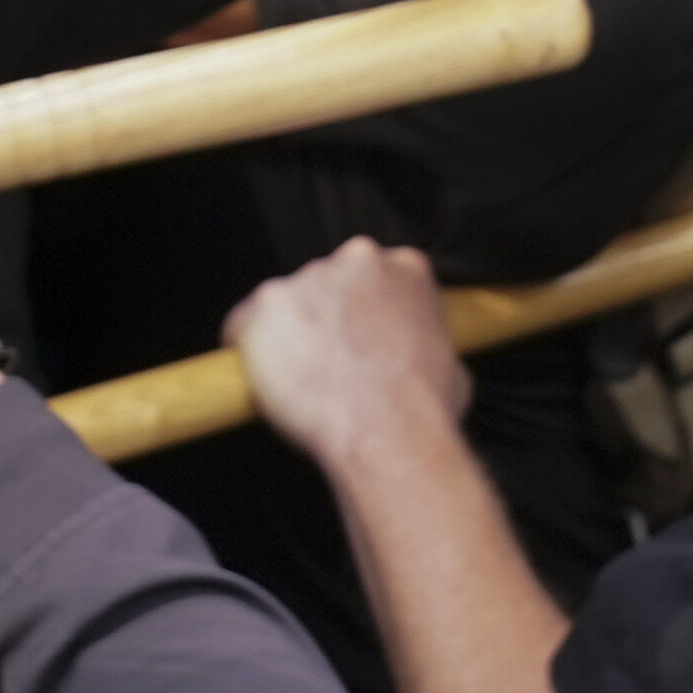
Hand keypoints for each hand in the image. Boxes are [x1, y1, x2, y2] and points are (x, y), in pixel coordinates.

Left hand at [224, 239, 466, 482]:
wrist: (387, 432)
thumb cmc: (421, 408)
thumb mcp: (450, 364)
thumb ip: (424, 340)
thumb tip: (417, 356)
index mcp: (405, 267)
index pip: (371, 278)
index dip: (361, 313)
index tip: (357, 338)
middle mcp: (355, 260)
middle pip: (325, 285)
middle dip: (324, 320)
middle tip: (331, 364)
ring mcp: (307, 279)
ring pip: (284, 305)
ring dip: (288, 336)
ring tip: (303, 381)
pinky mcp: (266, 304)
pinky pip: (242, 326)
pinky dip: (247, 351)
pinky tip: (266, 382)